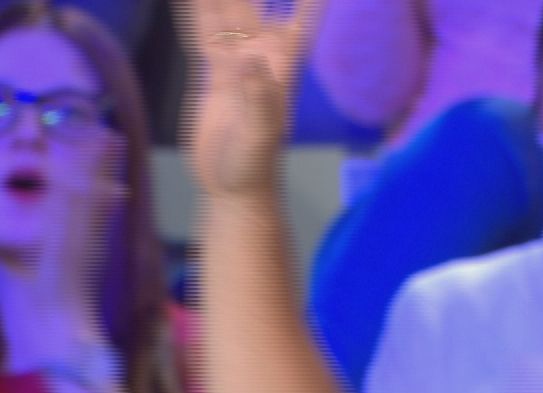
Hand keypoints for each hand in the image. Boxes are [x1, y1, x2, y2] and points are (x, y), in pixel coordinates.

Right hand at [171, 0, 320, 196]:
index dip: (307, 3)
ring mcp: (236, 62)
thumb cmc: (255, 165)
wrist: (234, 185)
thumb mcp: (259, 134)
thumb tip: (249, 62)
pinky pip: (203, 31)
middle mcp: (262, 57)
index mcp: (281, 68)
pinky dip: (195, 10)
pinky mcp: (213, 72)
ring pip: (225, 11)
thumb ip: (257, 98)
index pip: (299, 20)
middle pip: (252, 5)